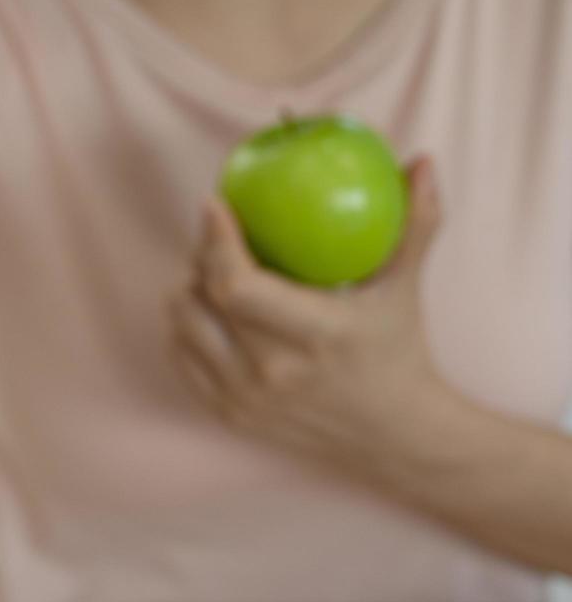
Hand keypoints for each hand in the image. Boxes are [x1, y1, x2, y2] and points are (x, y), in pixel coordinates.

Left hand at [166, 158, 461, 471]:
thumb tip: (420, 162)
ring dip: (186, 289)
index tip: (213, 204)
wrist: (396, 439)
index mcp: (317, 336)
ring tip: (210, 269)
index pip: (238, 286)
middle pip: (200, 299)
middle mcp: (273, 373)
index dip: (215, 241)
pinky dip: (184, 325)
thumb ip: (416, 223)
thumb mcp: (405, 289)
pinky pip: (180, 356)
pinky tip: (205, 305)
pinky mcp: (227, 415)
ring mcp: (244, 399)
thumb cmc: (399, 352)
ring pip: (181, 326)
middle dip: (199, 256)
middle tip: (216, 233)